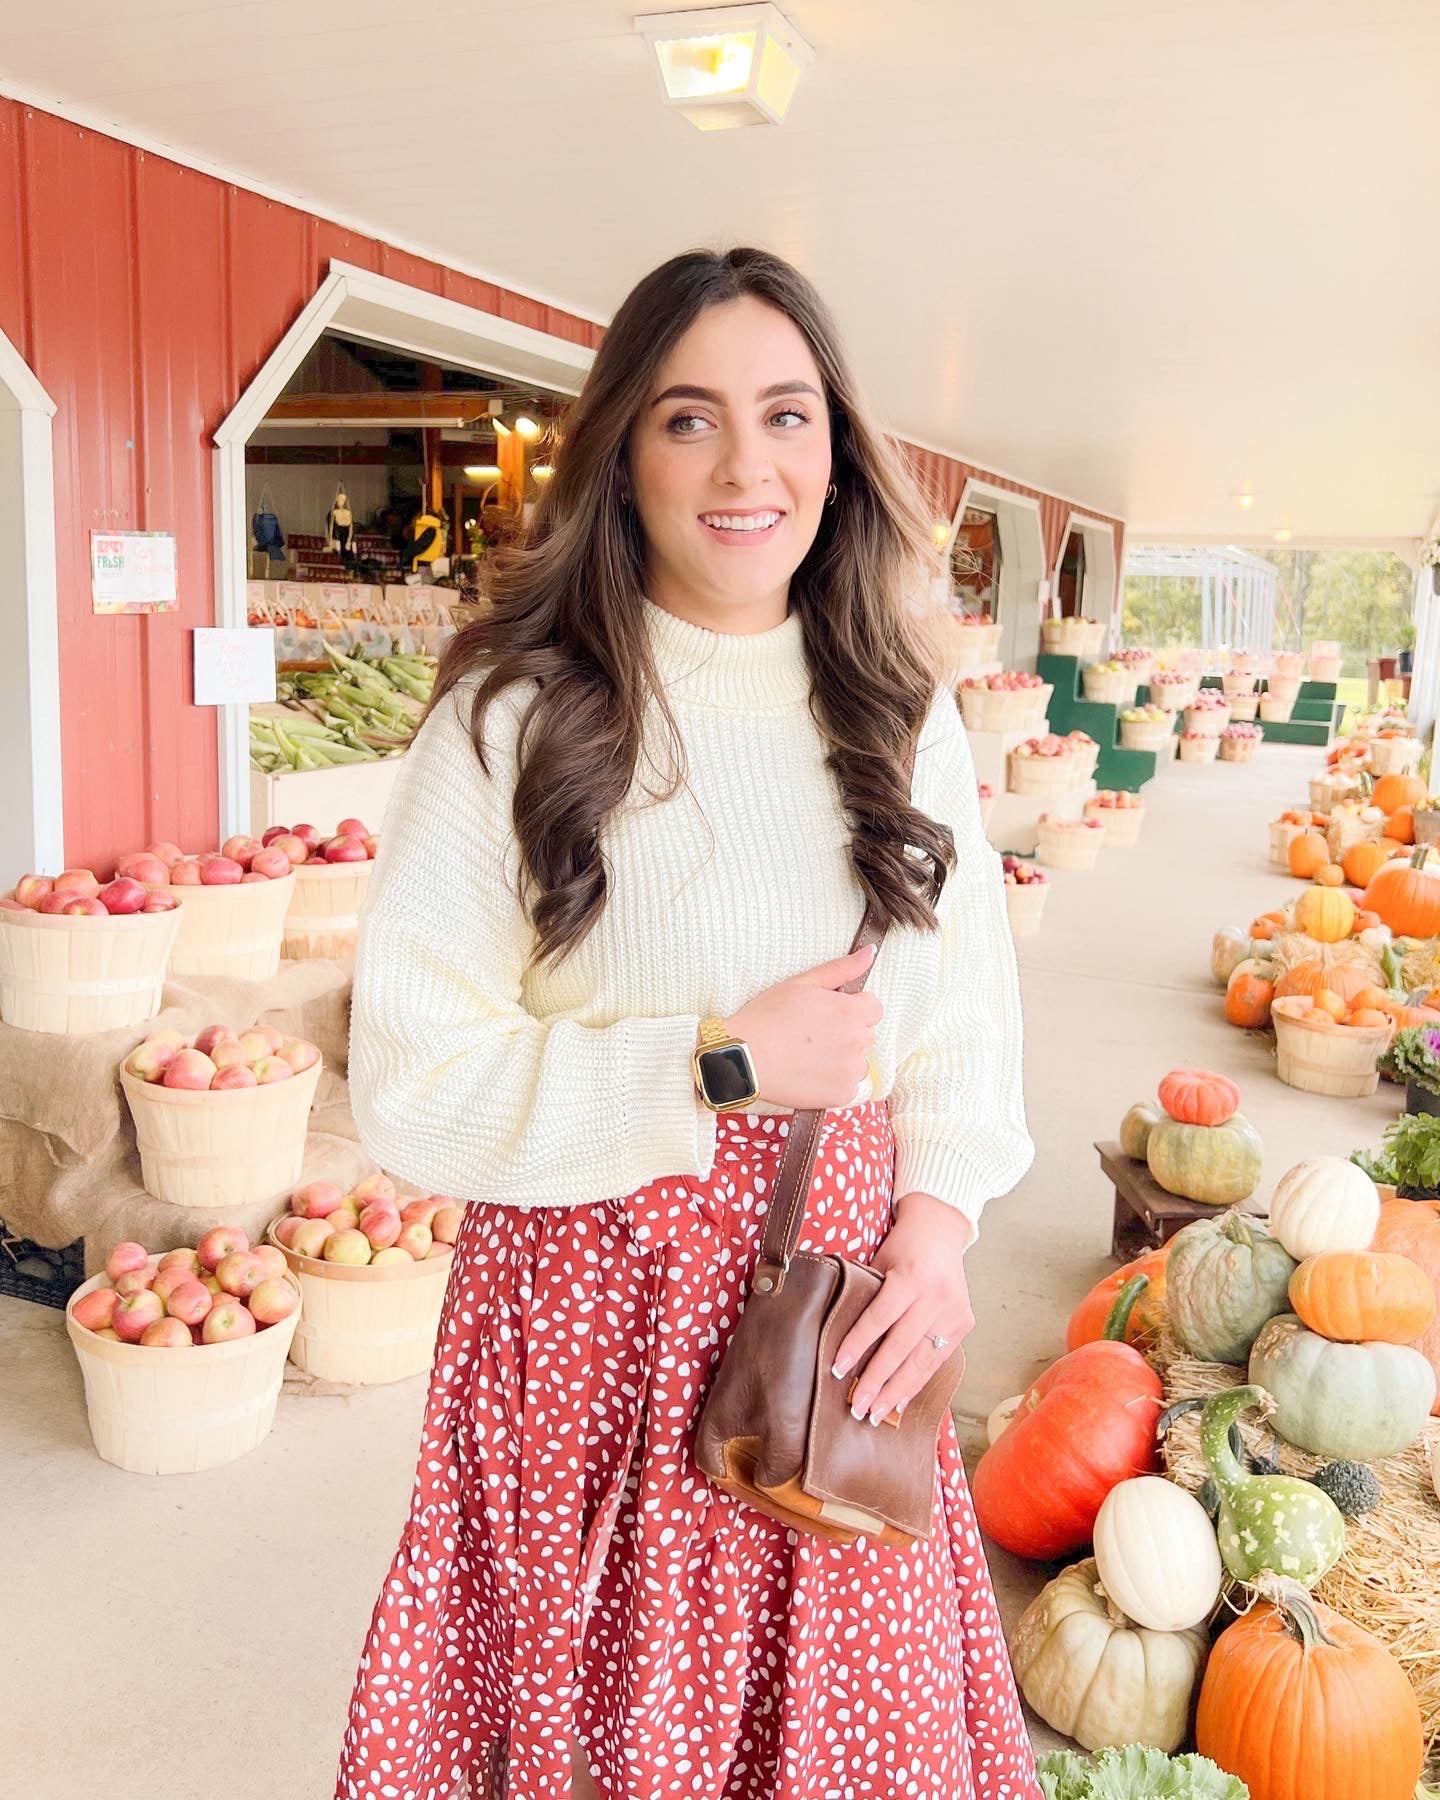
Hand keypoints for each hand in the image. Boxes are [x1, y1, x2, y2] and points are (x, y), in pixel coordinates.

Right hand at [722, 943, 883, 1109]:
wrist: (743, 1058)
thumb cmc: (768, 1016)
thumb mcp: (803, 983)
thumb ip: (841, 969)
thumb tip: (871, 952)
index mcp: (850, 1011)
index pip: (875, 1008)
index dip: (853, 1008)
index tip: (829, 1014)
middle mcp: (857, 1042)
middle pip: (866, 1035)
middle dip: (846, 1032)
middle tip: (812, 1035)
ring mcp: (850, 1071)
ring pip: (858, 1062)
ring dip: (843, 1059)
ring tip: (809, 1056)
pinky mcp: (841, 1095)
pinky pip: (848, 1087)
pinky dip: (833, 1082)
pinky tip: (808, 1074)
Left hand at [830, 1192, 975, 1425]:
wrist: (941, 1229)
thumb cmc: (902, 1247)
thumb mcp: (879, 1262)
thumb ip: (866, 1295)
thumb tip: (839, 1338)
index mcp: (911, 1276)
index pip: (879, 1318)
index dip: (857, 1345)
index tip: (837, 1370)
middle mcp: (936, 1296)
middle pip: (901, 1346)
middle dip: (877, 1380)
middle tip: (856, 1407)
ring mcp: (954, 1311)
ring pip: (922, 1360)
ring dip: (896, 1390)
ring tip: (875, 1413)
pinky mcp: (964, 1323)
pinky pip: (938, 1360)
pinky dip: (917, 1382)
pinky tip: (900, 1400)